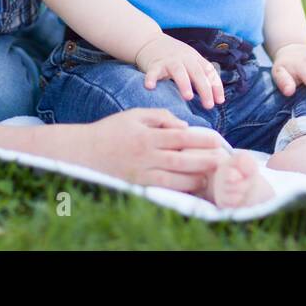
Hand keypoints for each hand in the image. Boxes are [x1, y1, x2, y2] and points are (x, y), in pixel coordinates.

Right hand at [80, 109, 226, 192]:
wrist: (83, 152)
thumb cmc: (111, 130)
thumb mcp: (135, 115)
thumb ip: (161, 117)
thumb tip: (185, 126)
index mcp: (147, 135)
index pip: (181, 137)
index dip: (202, 140)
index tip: (218, 141)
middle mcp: (145, 155)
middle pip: (182, 160)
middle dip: (205, 161)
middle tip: (222, 161)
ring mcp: (141, 173)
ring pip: (174, 179)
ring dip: (195, 179)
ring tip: (210, 177)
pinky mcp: (137, 186)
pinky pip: (161, 189)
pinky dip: (178, 190)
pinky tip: (191, 188)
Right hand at [135, 34, 225, 108]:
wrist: (150, 40)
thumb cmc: (173, 57)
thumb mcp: (190, 61)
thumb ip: (199, 75)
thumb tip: (214, 98)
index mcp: (195, 58)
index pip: (209, 71)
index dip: (216, 86)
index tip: (220, 101)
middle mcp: (184, 58)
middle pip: (197, 73)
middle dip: (204, 89)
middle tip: (208, 105)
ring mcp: (169, 60)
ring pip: (179, 71)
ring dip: (184, 84)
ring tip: (188, 97)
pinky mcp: (154, 64)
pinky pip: (153, 72)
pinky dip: (151, 78)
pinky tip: (150, 87)